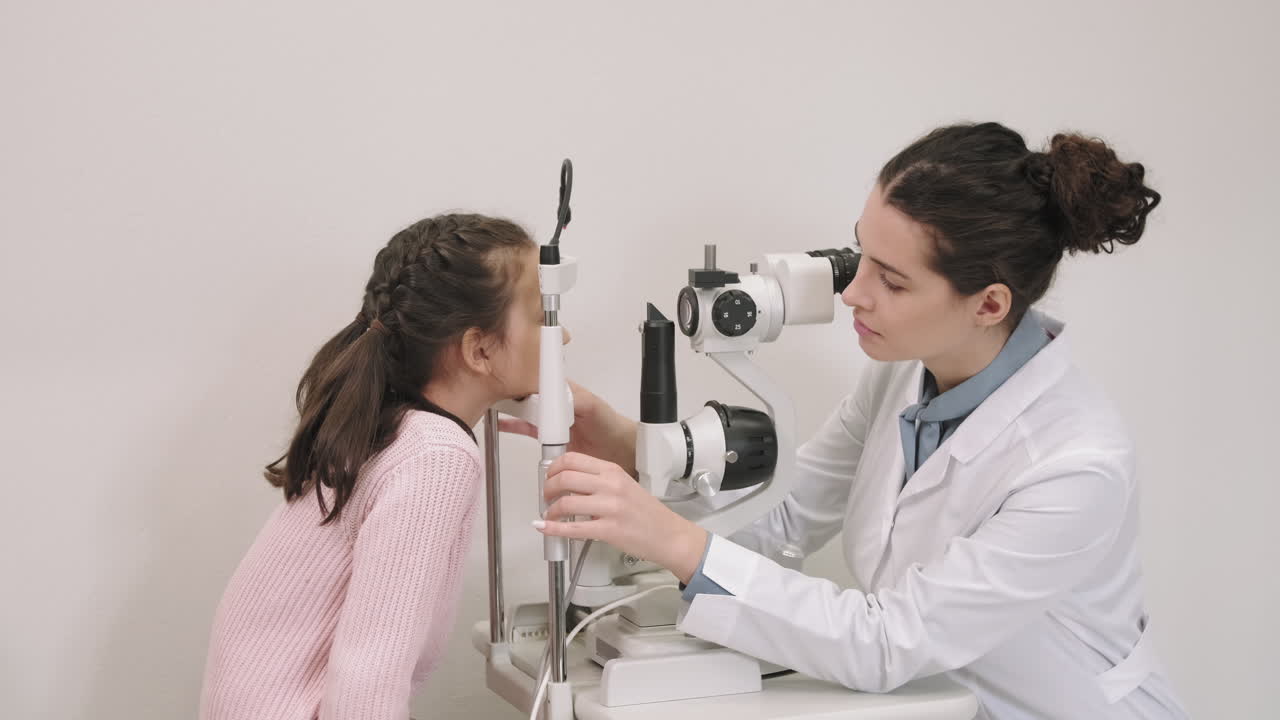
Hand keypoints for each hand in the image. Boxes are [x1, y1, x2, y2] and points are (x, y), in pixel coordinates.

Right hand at [499, 380, 637, 475]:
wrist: (616, 450)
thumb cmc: (610, 424)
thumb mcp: (593, 406)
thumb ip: (574, 400)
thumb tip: (555, 396)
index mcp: (564, 391)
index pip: (540, 380)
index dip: (525, 378)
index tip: (512, 376)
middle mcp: (555, 405)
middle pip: (529, 395)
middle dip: (513, 392)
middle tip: (498, 390)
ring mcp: (551, 421)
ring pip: (525, 411)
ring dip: (512, 409)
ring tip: (495, 404)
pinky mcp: (548, 438)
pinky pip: (527, 429)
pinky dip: (514, 427)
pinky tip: (503, 424)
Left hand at [532, 452, 707, 583]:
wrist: (668, 535)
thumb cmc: (647, 513)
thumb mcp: (624, 485)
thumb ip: (599, 480)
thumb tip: (568, 481)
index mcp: (613, 471)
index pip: (573, 459)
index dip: (554, 468)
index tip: (549, 476)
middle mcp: (611, 485)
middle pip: (565, 478)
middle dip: (548, 488)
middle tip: (546, 496)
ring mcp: (610, 508)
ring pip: (566, 502)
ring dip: (550, 510)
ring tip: (550, 515)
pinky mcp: (609, 530)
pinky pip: (573, 528)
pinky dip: (553, 529)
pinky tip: (545, 528)